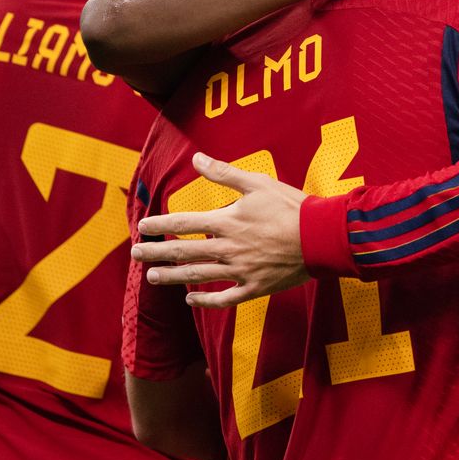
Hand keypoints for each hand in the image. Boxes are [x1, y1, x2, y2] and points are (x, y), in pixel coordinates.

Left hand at [131, 153, 308, 307]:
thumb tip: (197, 159)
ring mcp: (240, 271)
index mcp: (227, 221)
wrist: (322, 237)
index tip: (142, 227)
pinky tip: (190, 300)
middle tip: (136, 255)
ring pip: (198, 276)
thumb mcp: (258, 183)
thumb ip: (224, 173)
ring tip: (152, 278)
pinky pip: (224, 298)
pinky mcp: (255, 287)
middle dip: (156, 254)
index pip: (184, 224)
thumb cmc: (292, 206)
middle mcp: (228, 248)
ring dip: (173, 277)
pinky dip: (205, 300)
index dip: (160, 225)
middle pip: (184, 253)